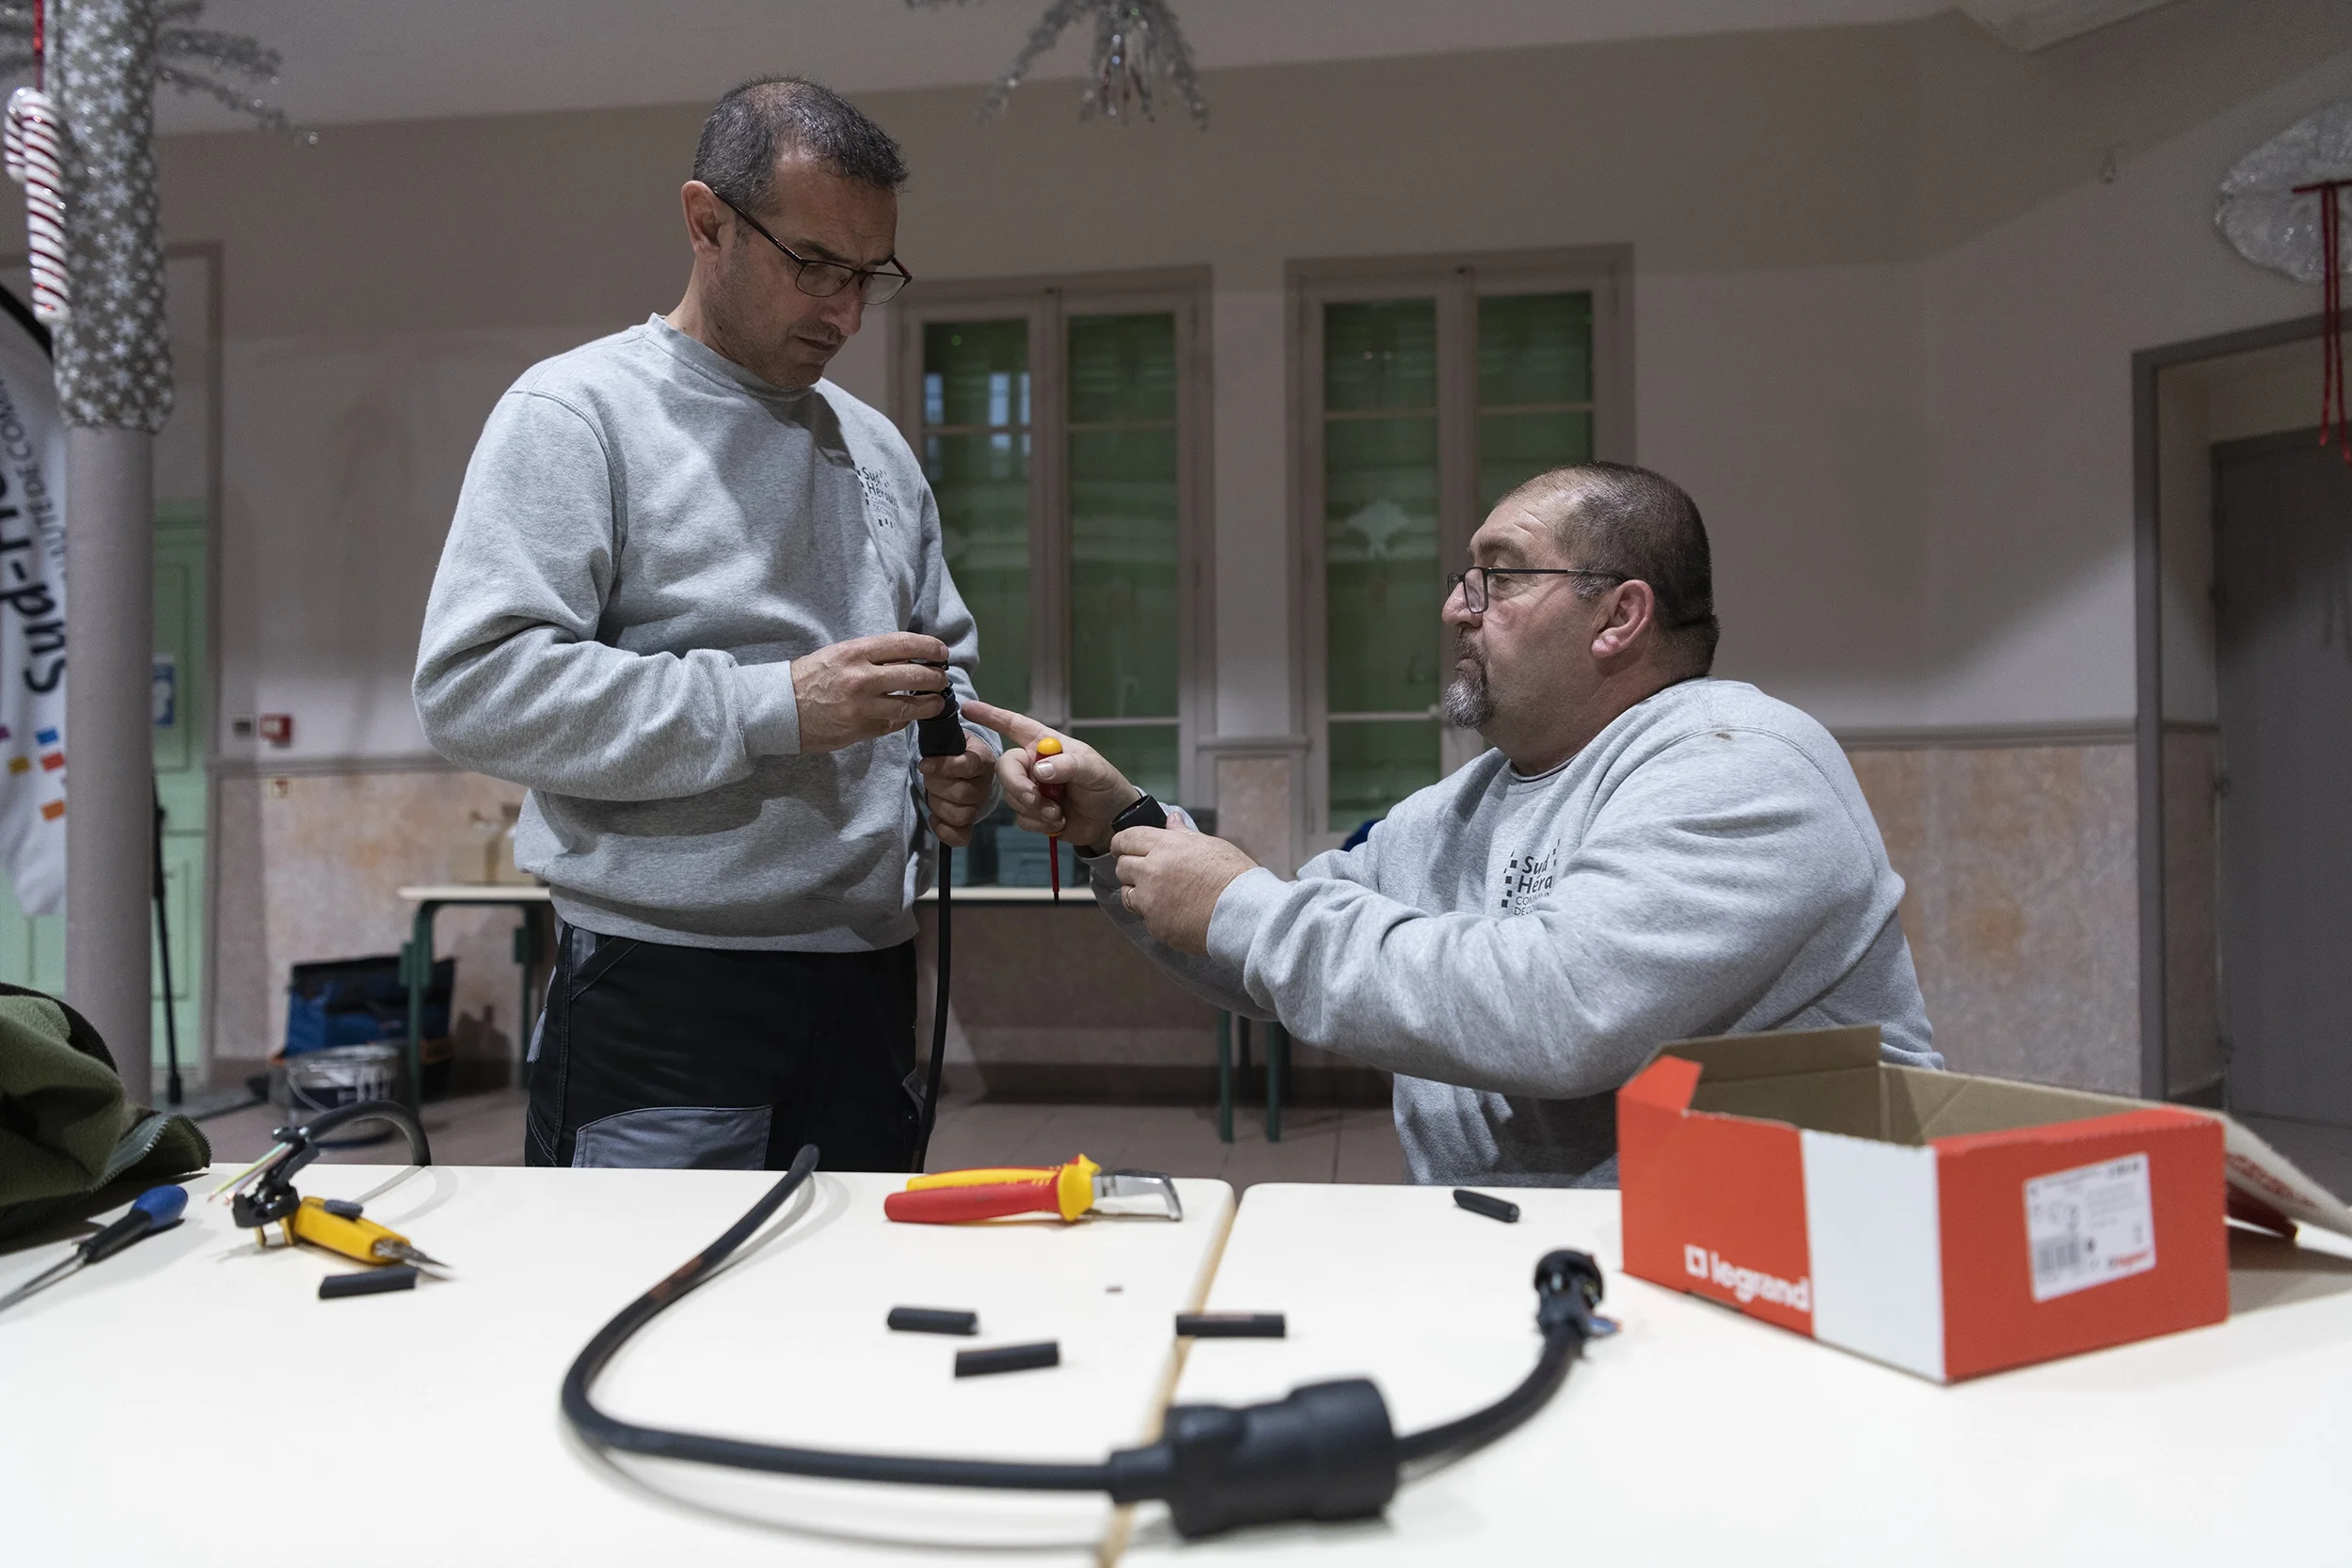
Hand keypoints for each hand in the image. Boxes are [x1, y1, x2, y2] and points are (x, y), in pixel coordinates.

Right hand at [791, 633, 951, 754]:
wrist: (779, 708)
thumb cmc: (809, 677)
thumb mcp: (838, 655)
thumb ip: (872, 656)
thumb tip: (908, 659)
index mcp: (855, 652)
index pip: (905, 644)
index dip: (930, 648)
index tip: (941, 653)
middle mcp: (862, 678)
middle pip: (915, 676)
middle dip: (936, 678)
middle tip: (941, 679)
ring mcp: (862, 706)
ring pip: (910, 706)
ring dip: (929, 704)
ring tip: (936, 701)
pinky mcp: (861, 729)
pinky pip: (894, 724)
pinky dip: (905, 719)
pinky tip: (909, 715)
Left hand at [919, 728, 994, 847]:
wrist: (958, 766)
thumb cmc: (950, 750)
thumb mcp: (949, 735)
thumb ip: (942, 728)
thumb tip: (932, 709)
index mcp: (982, 759)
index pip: (967, 766)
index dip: (943, 767)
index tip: (923, 764)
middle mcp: (985, 784)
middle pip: (962, 794)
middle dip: (936, 786)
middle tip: (927, 776)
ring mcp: (979, 805)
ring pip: (961, 815)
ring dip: (938, 805)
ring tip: (931, 793)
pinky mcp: (970, 824)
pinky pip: (961, 837)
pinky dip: (944, 830)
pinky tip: (933, 818)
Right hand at [960, 699, 1136, 850]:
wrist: (1110, 820)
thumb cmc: (1104, 784)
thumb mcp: (1093, 769)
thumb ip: (1068, 765)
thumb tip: (1039, 771)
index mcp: (1045, 744)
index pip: (1013, 725)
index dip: (991, 716)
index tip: (968, 709)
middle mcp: (1033, 764)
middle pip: (1006, 768)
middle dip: (1018, 785)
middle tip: (1035, 799)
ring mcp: (1031, 789)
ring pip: (1012, 797)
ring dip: (1035, 809)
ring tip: (1059, 813)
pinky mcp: (1032, 813)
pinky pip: (1022, 818)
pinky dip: (1039, 824)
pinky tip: (1058, 822)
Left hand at [1111, 820, 1259, 955]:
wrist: (1244, 914)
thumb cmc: (1234, 877)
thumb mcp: (1210, 845)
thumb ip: (1182, 834)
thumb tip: (1171, 819)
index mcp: (1165, 846)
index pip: (1126, 839)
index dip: (1122, 843)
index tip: (1124, 848)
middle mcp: (1152, 871)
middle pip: (1122, 866)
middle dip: (1130, 868)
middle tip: (1147, 872)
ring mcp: (1151, 900)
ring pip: (1127, 894)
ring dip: (1138, 892)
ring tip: (1161, 894)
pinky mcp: (1155, 925)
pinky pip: (1144, 917)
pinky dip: (1154, 914)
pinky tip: (1175, 912)